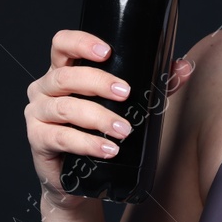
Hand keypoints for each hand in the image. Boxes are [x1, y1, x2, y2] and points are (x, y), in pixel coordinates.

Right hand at [24, 31, 194, 207]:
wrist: (76, 179)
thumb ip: (153, 86)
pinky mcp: (38, 139)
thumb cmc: (98, 133)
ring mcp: (37, 113)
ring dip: (98, 118)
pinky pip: (61, 137)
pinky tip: (107, 149)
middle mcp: (45, 88)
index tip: (107, 51)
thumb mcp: (125, 106)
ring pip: (66, 108)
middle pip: (66, 76)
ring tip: (124, 130)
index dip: (80, 42)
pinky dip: (87, 143)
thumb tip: (183, 68)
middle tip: (126, 94)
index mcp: (63, 71)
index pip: (62, 44)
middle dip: (98, 82)